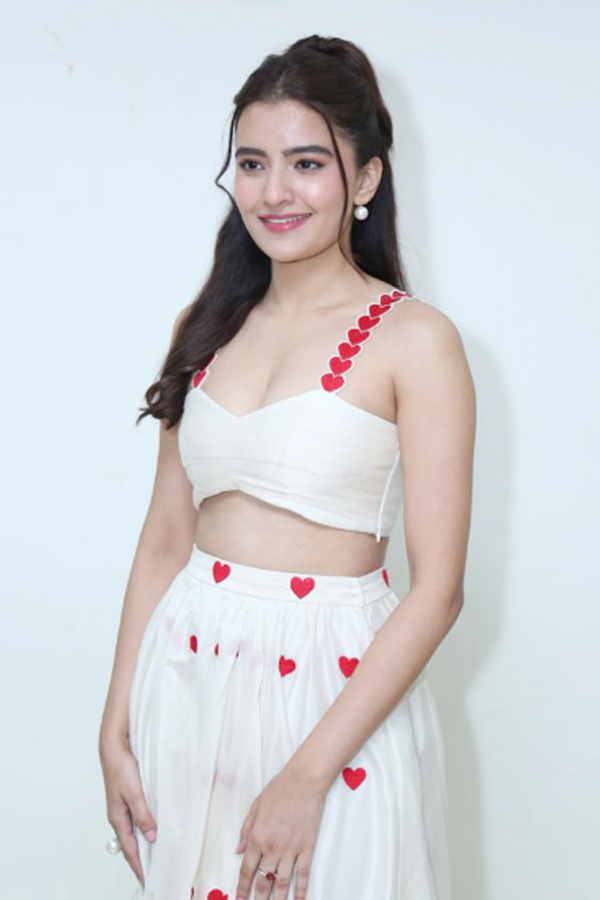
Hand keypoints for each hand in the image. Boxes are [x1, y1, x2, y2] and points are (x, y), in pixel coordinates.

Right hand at [99, 735, 156, 886]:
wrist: (114, 747)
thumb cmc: (121, 767)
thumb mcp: (134, 792)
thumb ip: (142, 814)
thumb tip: (151, 837)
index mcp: (118, 818)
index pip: (130, 848)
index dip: (138, 865)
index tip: (147, 879)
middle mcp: (120, 815)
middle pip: (130, 844)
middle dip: (139, 860)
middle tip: (152, 874)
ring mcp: (123, 807)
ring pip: (134, 832)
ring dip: (142, 845)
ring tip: (154, 856)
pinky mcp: (128, 798)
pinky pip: (136, 820)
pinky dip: (144, 829)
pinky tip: (153, 829)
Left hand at [234, 765, 326, 899]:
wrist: (304, 781)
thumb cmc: (279, 790)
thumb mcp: (255, 807)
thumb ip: (246, 831)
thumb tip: (238, 851)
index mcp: (257, 838)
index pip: (246, 870)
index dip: (242, 888)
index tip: (240, 899)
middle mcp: (272, 848)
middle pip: (263, 882)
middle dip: (258, 899)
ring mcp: (291, 850)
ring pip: (281, 883)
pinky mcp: (307, 848)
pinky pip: (303, 875)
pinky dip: (300, 891)